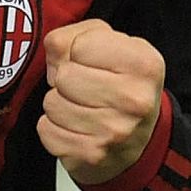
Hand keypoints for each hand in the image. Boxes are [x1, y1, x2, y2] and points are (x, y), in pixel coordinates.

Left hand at [36, 19, 164, 184]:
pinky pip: (46, 130)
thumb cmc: (121, 85)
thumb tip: (53, 51)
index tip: (93, 63)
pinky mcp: (92, 155)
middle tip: (85, 88)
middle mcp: (135, 100)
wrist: (139, 141)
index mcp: (144, 64)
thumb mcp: (109, 45)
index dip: (79, 51)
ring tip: (81, 107)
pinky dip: (54, 128)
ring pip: (52, 104)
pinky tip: (76, 128)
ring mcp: (114, 132)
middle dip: (66, 80)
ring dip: (59, 104)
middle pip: (64, 76)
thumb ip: (74, 35)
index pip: (80, 45)